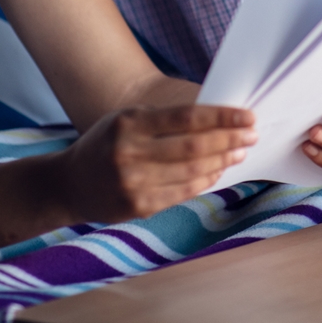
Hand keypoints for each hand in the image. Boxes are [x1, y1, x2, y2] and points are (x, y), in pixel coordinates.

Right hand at [60, 104, 255, 221]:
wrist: (70, 184)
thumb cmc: (108, 142)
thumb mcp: (128, 119)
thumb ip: (166, 119)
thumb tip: (218, 119)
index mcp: (129, 124)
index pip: (186, 118)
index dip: (222, 117)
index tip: (248, 116)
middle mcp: (129, 153)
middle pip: (193, 147)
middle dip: (229, 139)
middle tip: (252, 134)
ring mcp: (133, 183)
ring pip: (192, 172)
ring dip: (223, 161)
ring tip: (240, 151)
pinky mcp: (138, 206)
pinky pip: (182, 193)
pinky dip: (205, 181)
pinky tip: (219, 171)